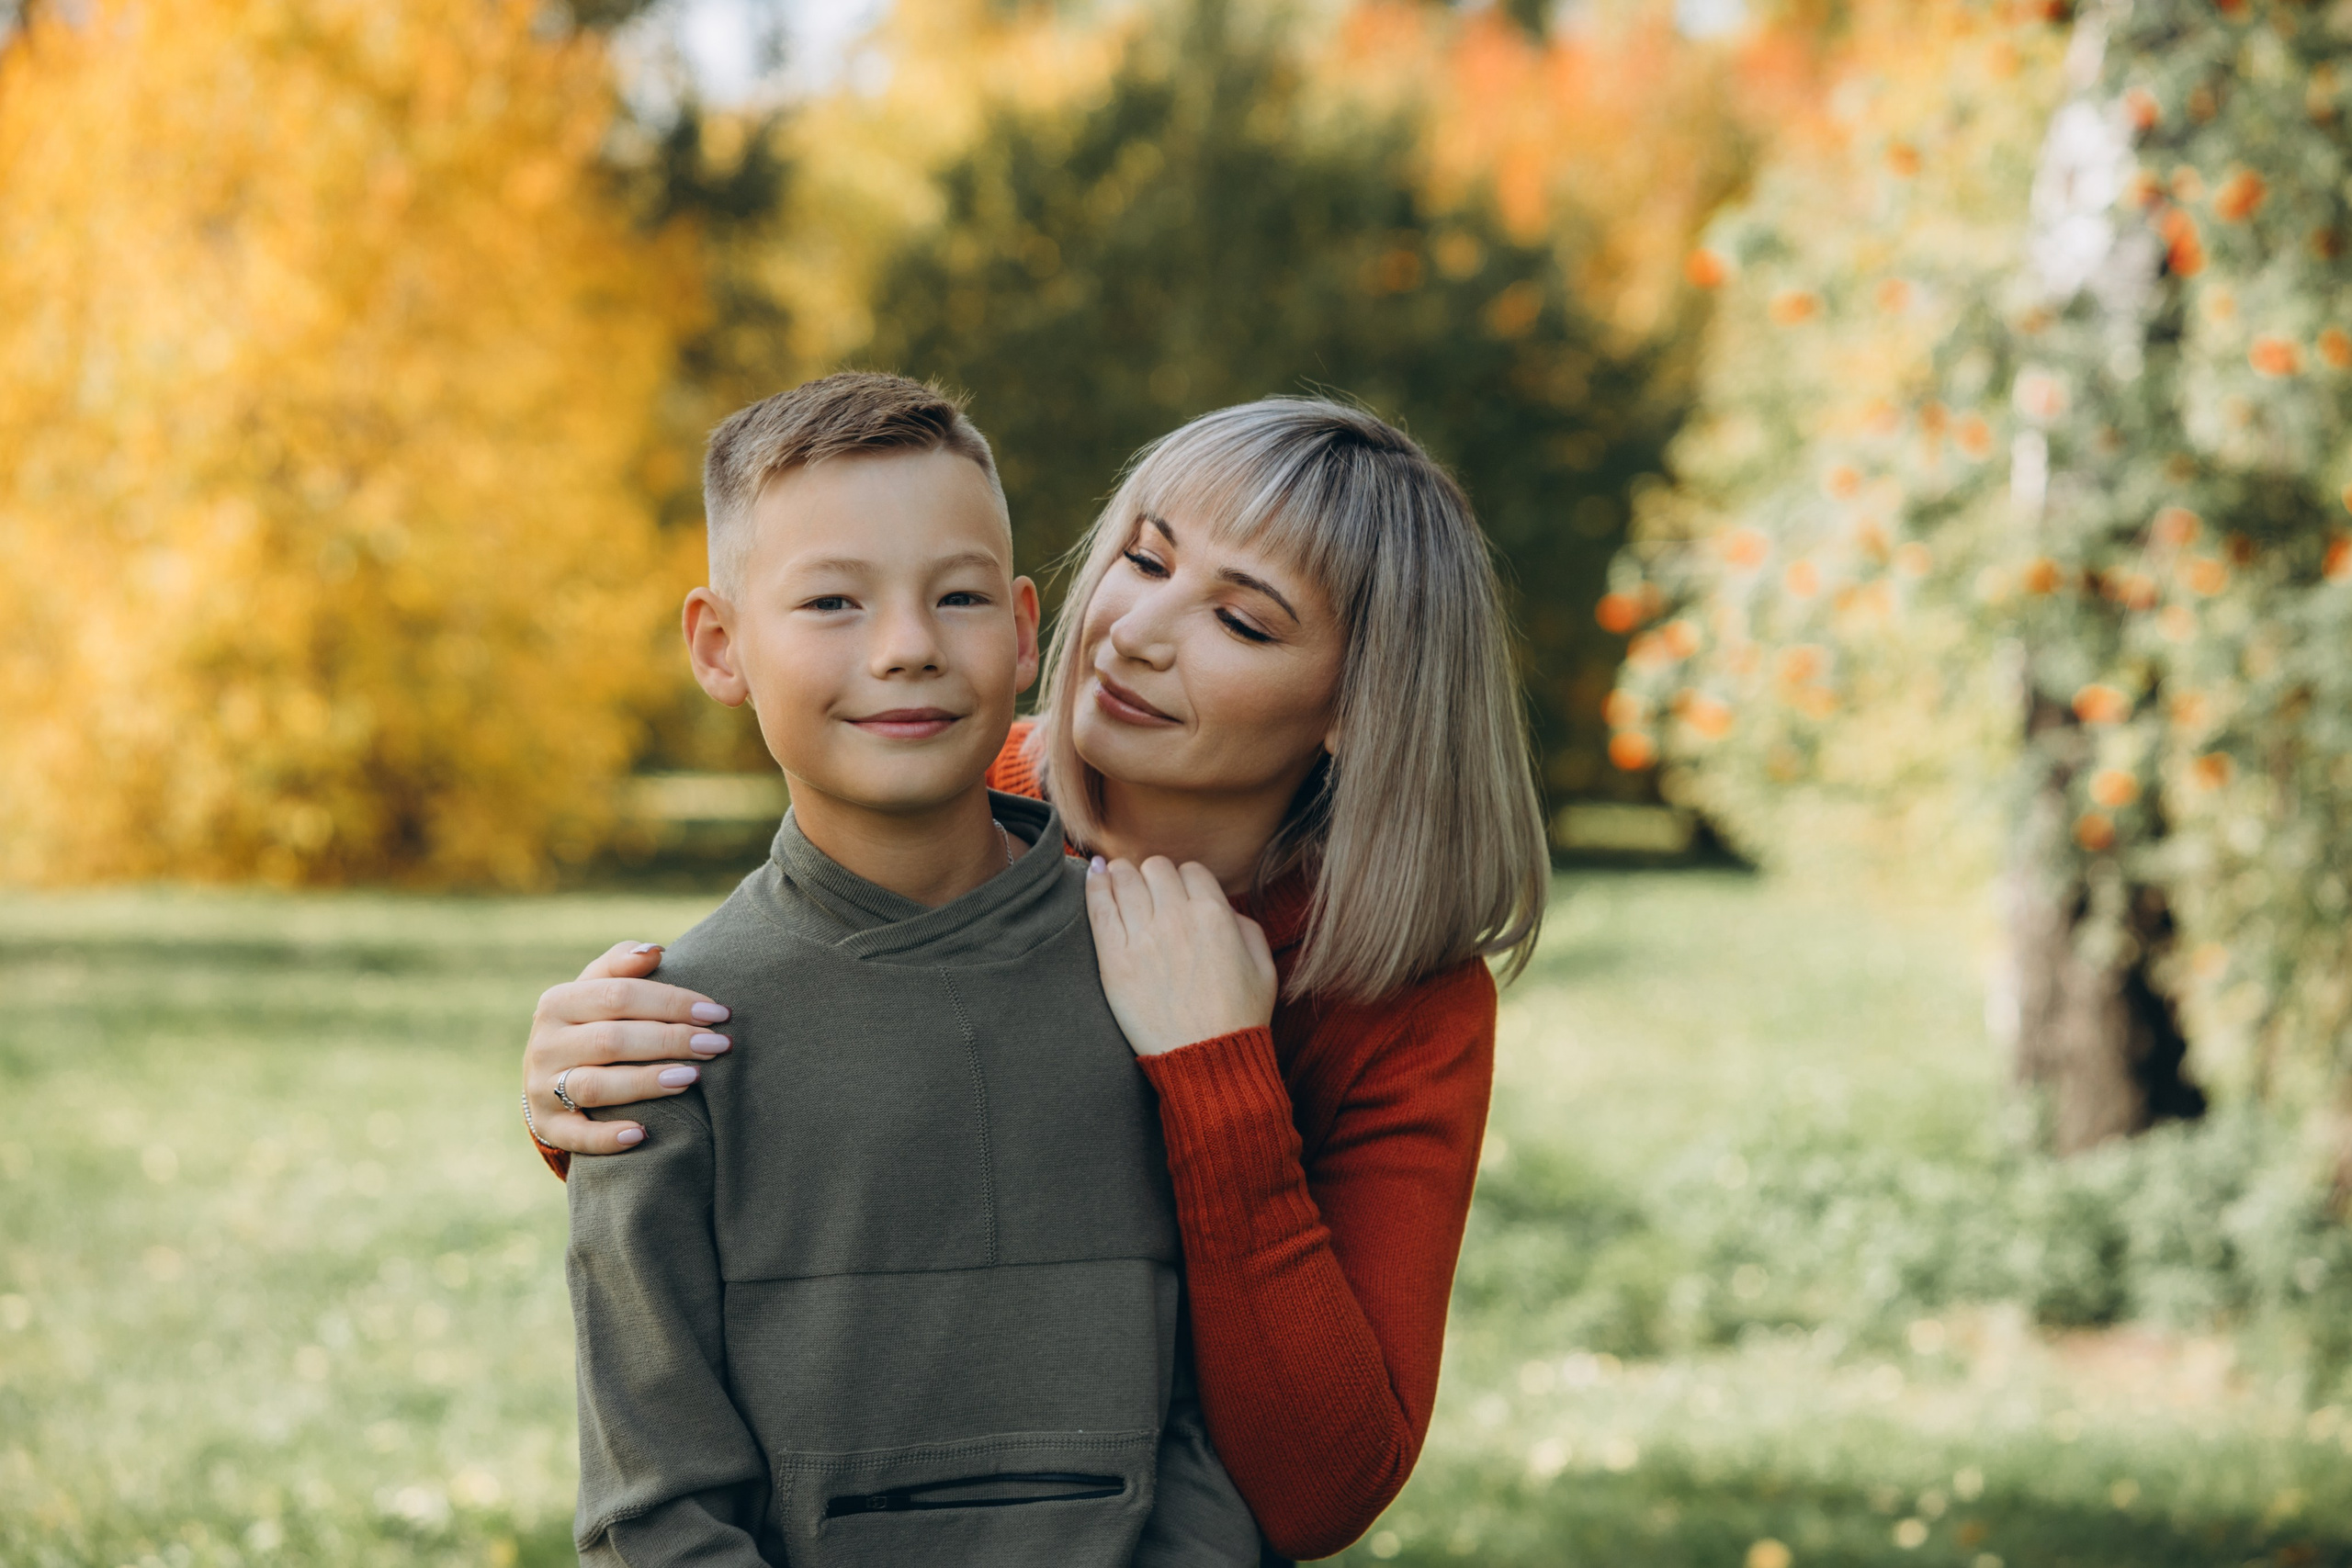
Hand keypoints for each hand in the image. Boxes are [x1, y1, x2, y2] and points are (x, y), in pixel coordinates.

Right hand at [523, 942, 732, 1154]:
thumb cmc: (592, 1023)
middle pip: (612, 1040)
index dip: (671, 1002)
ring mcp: (542, 1088)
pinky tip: (642, 1134)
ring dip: (645, 1082)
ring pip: (595, 1086)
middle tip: (717, 1045)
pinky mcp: (548, 1126)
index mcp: (558, 1002)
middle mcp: (545, 1044)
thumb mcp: (598, 989)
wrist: (550, 1076)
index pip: (619, 996)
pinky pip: (576, 1136)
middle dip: (671, 1041)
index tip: (717, 1013)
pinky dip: (607, 1137)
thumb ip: (622, 965)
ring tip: (691, 1078)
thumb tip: (654, 952)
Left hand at [1084, 856, 1277, 1056]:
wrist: (1207, 1061)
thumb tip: (1222, 908)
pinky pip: (1098, 907)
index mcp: (1216, 916)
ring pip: (1124, 878)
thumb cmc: (1239, 1019)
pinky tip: (1094, 874)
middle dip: (1154, 876)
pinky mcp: (1115, 960)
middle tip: (1149, 892)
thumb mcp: (1264, 968)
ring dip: (1123, 875)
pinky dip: (1094, 885)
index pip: (1191, 871)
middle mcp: (1178, 919)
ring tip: (1118, 879)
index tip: (1179, 896)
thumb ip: (1246, 927)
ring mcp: (1143, 938)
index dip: (1185, 881)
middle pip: (1155, 868)